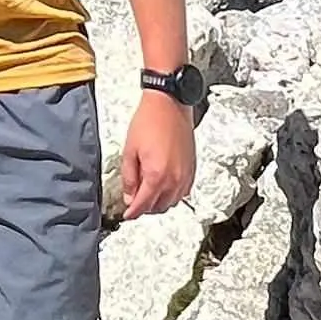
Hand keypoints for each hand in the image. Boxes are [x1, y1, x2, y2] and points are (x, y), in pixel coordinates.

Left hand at [109, 90, 196, 224]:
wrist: (169, 104)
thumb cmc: (149, 121)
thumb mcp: (129, 150)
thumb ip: (129, 178)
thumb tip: (129, 197)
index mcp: (156, 175)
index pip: (143, 205)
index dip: (133, 213)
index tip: (127, 215)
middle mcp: (174, 179)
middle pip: (159, 207)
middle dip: (145, 208)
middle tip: (134, 200)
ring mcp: (186, 175)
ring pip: (172, 202)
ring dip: (159, 203)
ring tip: (147, 192)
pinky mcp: (192, 169)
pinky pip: (183, 192)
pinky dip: (172, 195)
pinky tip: (163, 185)